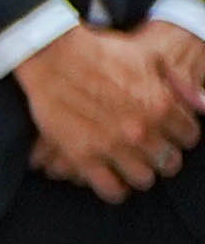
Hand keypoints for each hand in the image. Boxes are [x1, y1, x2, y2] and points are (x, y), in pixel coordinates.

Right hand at [19, 24, 196, 202]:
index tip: (168, 132)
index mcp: (162, 105)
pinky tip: (111, 178)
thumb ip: (179, 83)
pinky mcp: (84, 157)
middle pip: (170, 162)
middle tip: (149, 149)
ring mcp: (112, 146)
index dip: (179, 134)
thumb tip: (201, 104)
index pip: (190, 137)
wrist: (53, 55)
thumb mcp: (150, 58)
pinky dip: (115, 189)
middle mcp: (142, 130)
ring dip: (140, 172)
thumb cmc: (102, 53)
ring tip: (130, 163)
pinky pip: (112, 190)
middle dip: (162, 156)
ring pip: (144, 179)